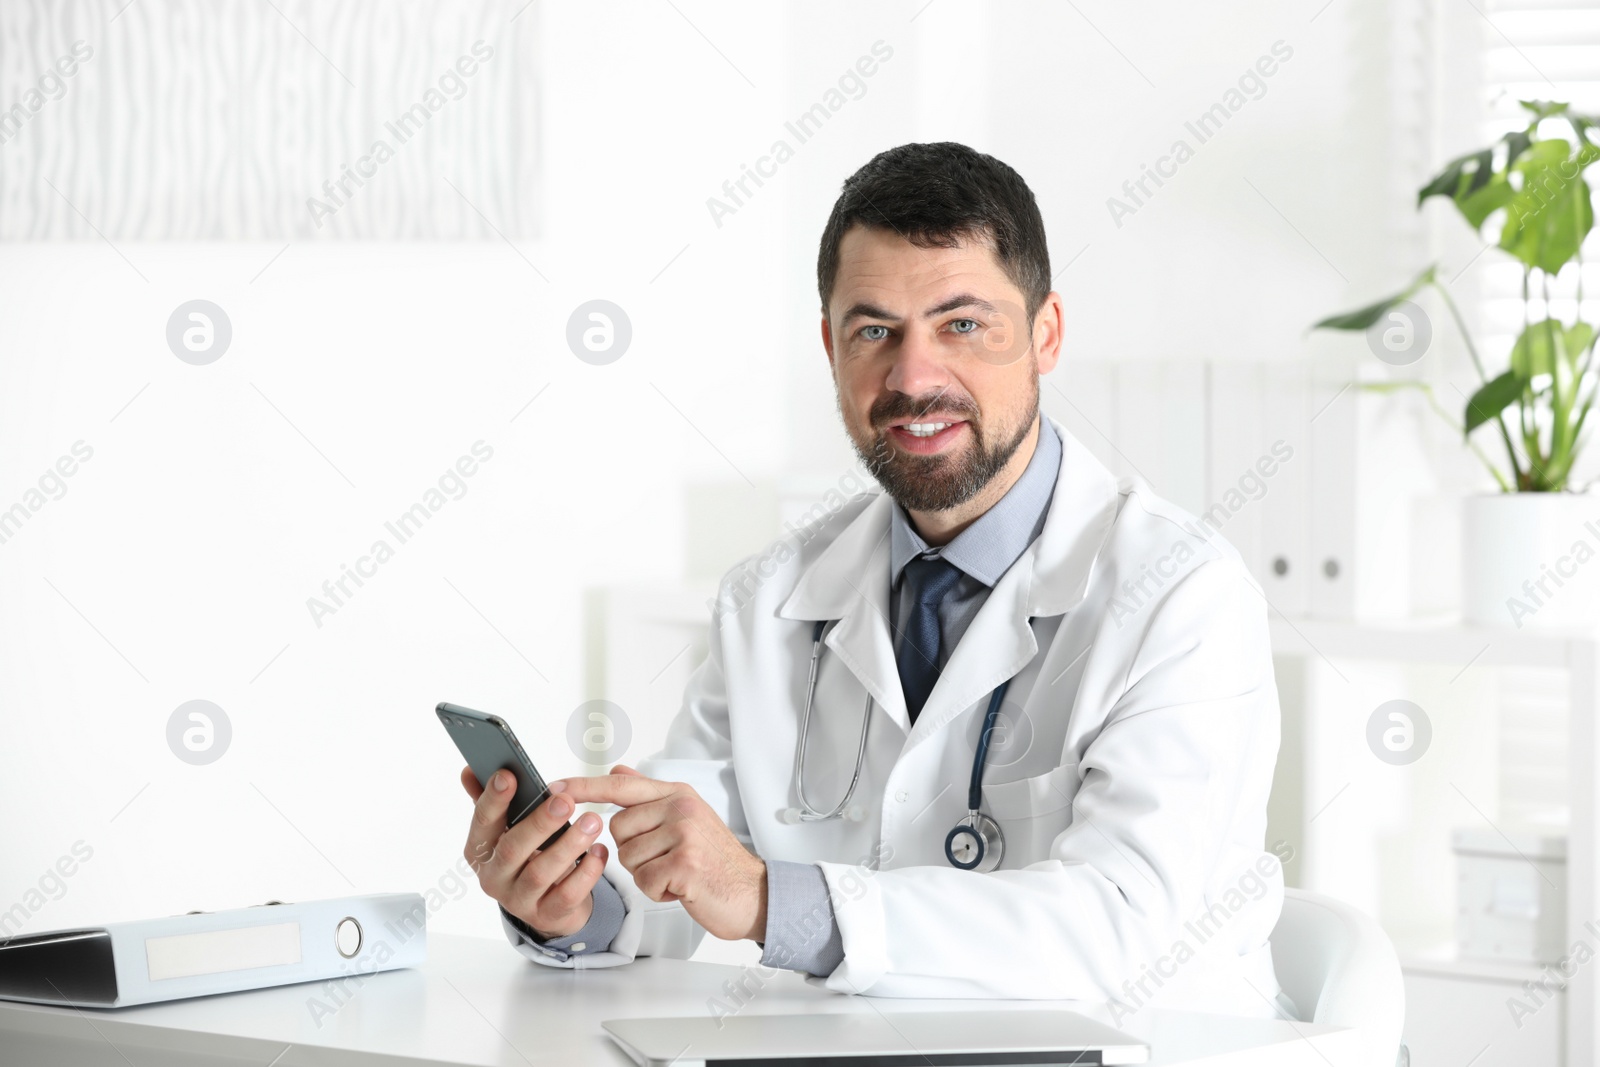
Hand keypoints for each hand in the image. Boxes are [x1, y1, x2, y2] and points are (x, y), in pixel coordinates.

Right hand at [459, 765, 606, 939]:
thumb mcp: (507, 831)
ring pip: (541, 872)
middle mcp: (495, 877)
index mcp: (480, 850)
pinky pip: (568, 894)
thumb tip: (469, 770)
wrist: (548, 905)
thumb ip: (491, 801)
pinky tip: (600, 851)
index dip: (494, 799)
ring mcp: (520, 900)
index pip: (482, 822)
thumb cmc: (528, 857)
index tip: (509, 775)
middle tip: (564, 801)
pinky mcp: (548, 915)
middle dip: (539, 823)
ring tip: (592, 822)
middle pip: (512, 849)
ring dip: (569, 845)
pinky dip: (587, 871)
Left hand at [553, 765, 766, 942]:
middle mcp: (680, 807)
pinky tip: (682, 887)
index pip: (622, 785)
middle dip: (634, 851)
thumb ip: (649, 796)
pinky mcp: (684, 863)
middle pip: (618, 828)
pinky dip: (658, 892)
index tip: (554, 788)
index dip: (585, 786)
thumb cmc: (716, 860)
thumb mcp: (686, 818)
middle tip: (667, 858)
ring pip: (628, 857)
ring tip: (677, 873)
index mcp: (677, 794)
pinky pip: (643, 881)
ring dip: (648, 874)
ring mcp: (683, 834)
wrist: (752, 893)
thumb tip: (617, 769)